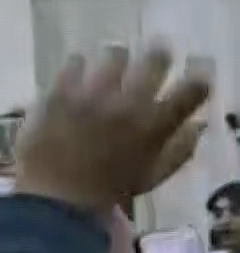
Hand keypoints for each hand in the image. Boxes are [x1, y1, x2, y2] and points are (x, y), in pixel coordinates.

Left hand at [13, 44, 210, 212]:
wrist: (56, 197)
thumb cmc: (109, 191)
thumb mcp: (154, 175)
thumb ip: (180, 149)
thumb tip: (196, 125)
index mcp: (156, 125)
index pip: (192, 89)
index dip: (196, 83)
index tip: (189, 84)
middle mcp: (129, 103)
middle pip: (155, 61)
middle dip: (158, 59)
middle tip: (151, 63)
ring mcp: (92, 94)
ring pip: (115, 55)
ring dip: (117, 60)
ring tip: (111, 68)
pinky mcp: (60, 92)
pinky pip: (74, 63)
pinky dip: (79, 66)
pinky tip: (78, 74)